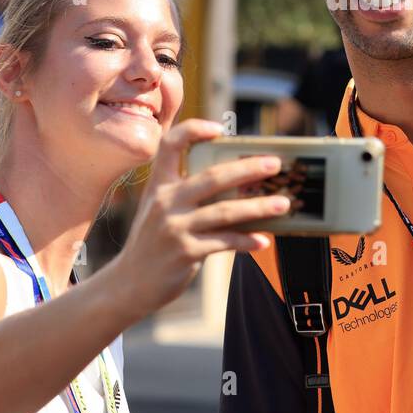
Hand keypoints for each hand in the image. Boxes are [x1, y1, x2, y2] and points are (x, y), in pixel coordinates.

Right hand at [111, 119, 288, 318]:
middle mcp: (165, 202)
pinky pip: (225, 242)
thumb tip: (234, 183)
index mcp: (158, 185)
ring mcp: (174, 227)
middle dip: (247, 169)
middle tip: (274, 165)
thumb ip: (184, 192)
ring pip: (225, 211)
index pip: (170, 144)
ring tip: (283, 204)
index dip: (194, 130)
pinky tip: (263, 240)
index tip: (219, 129)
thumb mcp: (158, 210)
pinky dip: (246, 240)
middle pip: (212, 177)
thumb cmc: (153, 242)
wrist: (129, 284)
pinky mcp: (185, 252)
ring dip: (258, 207)